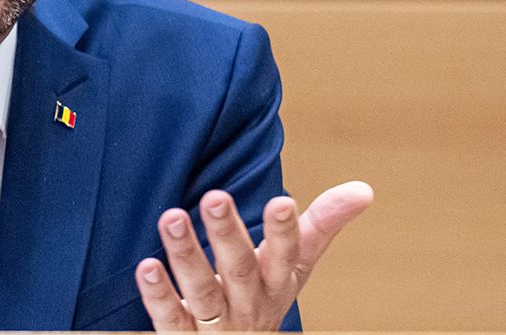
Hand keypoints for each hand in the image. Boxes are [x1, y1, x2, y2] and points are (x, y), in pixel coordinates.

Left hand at [135, 181, 373, 330]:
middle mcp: (249, 305)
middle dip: (228, 234)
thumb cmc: (262, 299)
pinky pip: (171, 318)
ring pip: (202, 291)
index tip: (282, 201)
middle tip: (215, 196)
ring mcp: (217, 326)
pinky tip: (146, 267)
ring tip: (170, 216)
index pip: (287, 256)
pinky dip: (159, 295)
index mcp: (276, 283)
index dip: (286, 232)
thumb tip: (364, 189)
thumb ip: (320, 227)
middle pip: (240, 269)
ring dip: (186, 254)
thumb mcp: (293, 268)